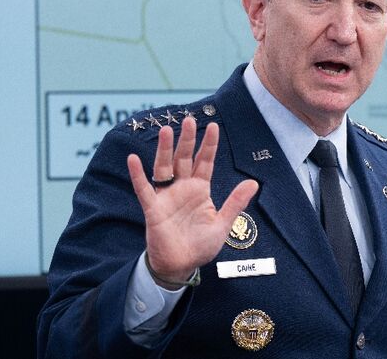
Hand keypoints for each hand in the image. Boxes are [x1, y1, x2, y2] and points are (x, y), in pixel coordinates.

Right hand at [127, 116, 257, 287]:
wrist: (181, 265)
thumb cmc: (201, 245)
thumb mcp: (223, 224)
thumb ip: (235, 202)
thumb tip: (253, 183)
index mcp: (200, 190)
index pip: (205, 162)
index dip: (208, 145)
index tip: (213, 126)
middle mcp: (182, 188)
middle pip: (184, 159)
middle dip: (187, 140)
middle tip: (190, 120)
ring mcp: (166, 196)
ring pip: (164, 168)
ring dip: (164, 150)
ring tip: (165, 130)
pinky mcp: (153, 209)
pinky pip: (143, 189)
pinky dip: (138, 175)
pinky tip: (134, 160)